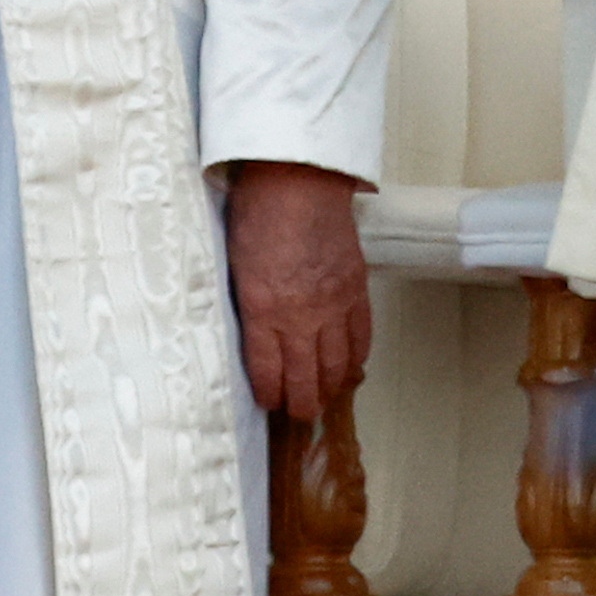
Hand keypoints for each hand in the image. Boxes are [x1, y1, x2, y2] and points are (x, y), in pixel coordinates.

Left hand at [224, 159, 373, 416]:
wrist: (298, 178)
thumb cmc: (257, 212)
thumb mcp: (234, 263)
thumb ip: (246, 303)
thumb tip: (253, 331)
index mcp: (261, 309)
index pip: (267, 370)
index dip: (270, 394)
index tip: (270, 404)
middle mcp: (299, 316)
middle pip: (305, 376)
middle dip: (303, 403)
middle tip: (301, 416)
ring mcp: (332, 305)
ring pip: (337, 364)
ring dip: (331, 388)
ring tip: (326, 400)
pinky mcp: (355, 289)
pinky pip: (361, 336)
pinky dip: (357, 358)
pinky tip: (352, 369)